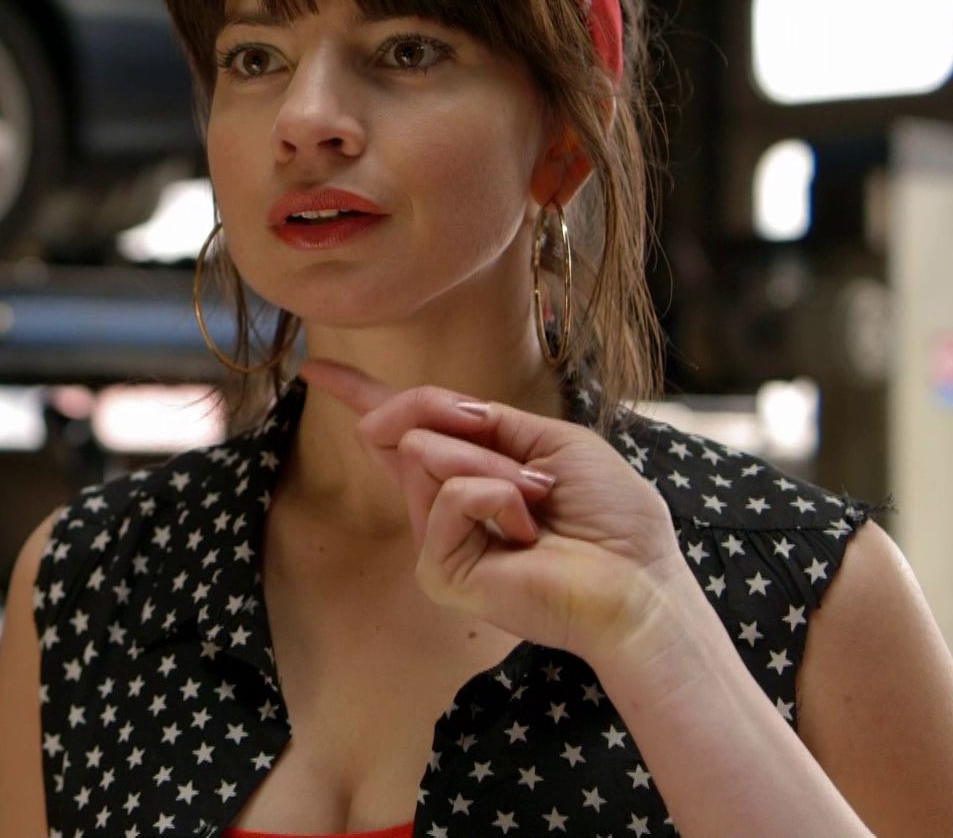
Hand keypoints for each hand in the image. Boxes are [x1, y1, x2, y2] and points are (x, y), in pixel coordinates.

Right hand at [298, 357, 692, 661]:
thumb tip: (406, 419)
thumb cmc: (612, 518)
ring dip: (493, 467)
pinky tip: (525, 534)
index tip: (313, 368)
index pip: (402, 429)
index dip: (359, 392)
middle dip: (463, 423)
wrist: (638, 584)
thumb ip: (483, 422)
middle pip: (407, 425)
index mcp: (471, 471)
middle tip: (533, 473)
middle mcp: (444, 504)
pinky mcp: (439, 569)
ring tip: (537, 505)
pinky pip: (449, 496)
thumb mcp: (551, 441)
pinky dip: (496, 498)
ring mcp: (438, 537)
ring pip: (423, 454)